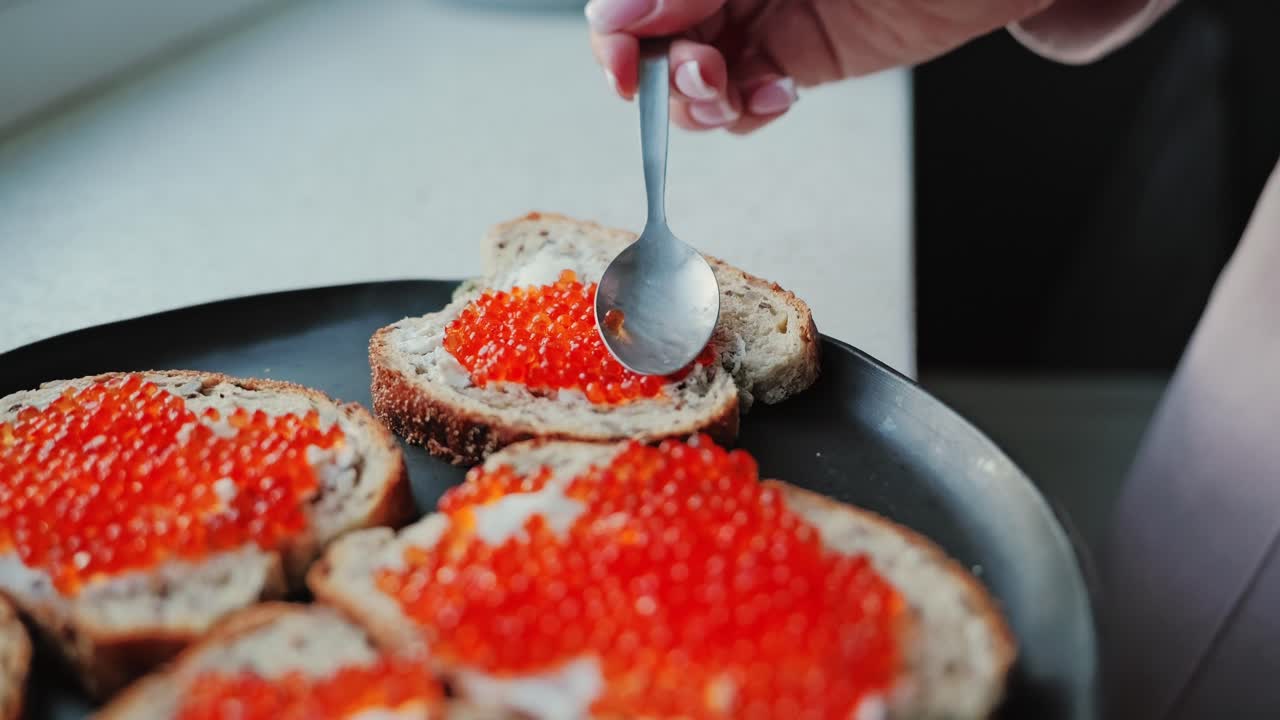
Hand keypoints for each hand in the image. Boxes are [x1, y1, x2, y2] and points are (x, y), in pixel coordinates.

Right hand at [588, 0, 1053, 132]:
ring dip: (698, 98)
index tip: (621, 52)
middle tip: (698, 75)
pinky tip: (772, 97)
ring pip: (692, 75)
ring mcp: (762, 18)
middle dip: (658, 67)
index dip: (617, 26)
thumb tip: (617, 14)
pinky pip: (745, 100)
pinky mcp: (798, 60)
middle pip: (652, 35)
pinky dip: (745, 113)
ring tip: (731, 92)